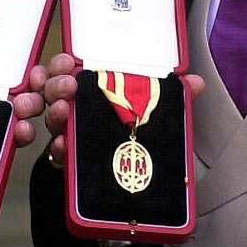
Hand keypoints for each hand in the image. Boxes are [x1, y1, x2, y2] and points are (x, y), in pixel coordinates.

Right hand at [32, 52, 205, 168]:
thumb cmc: (141, 137)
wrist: (135, 185)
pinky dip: (57, 148)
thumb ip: (172, 98)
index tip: (67, 61)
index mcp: (95, 90)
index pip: (71, 70)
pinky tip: (63, 145)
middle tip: (69, 86)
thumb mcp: (158, 114)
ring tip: (64, 112)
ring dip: (53, 112)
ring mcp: (70, 135)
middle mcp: (77, 109)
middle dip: (56, 83)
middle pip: (55, 90)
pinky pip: (56, 154)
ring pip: (51, 118)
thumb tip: (195, 84)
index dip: (63, 64)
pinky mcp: (70, 162)